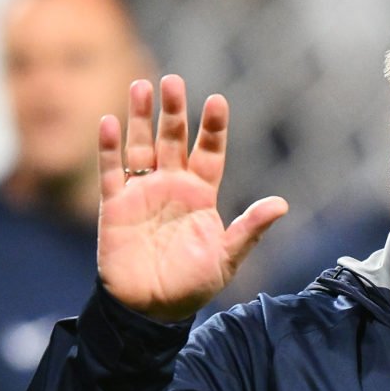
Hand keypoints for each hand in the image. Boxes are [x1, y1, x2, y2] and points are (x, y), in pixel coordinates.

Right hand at [97, 75, 287, 320]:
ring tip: (142, 86)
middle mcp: (172, 186)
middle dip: (173, 111)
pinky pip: (110, 171)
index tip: (217, 101)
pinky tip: (109, 122)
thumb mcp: (226, 258)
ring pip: (140, 146)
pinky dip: (108, 148)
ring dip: (140, 117)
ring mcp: (142, 193)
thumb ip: (249, 229)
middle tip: (173, 81)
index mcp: (201, 195)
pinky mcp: (114, 205)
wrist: (151, 309)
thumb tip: (281, 204)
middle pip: (173, 140)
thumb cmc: (192, 285)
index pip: (209, 153)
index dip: (213, 128)